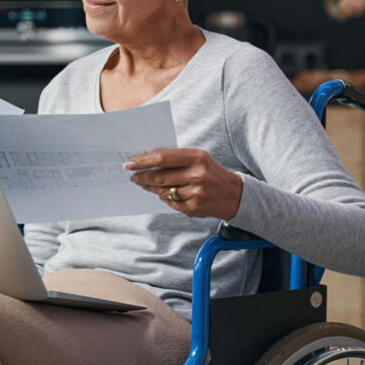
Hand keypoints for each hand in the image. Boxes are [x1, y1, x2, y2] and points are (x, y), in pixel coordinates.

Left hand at [126, 148, 243, 219]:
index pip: (163, 158)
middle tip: (133, 176)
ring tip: (144, 184)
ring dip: (150, 188)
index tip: (129, 163)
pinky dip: (164, 197)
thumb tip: (148, 162)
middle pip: (160, 176)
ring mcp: (196, 193)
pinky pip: (171, 202)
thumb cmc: (212, 173)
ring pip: (163, 191)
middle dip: (143, 176)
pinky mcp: (194, 208)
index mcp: (197, 157)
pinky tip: (162, 193)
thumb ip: (177, 159)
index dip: (143, 161)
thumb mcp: (198, 159)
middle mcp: (197, 174)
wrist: (234, 194)